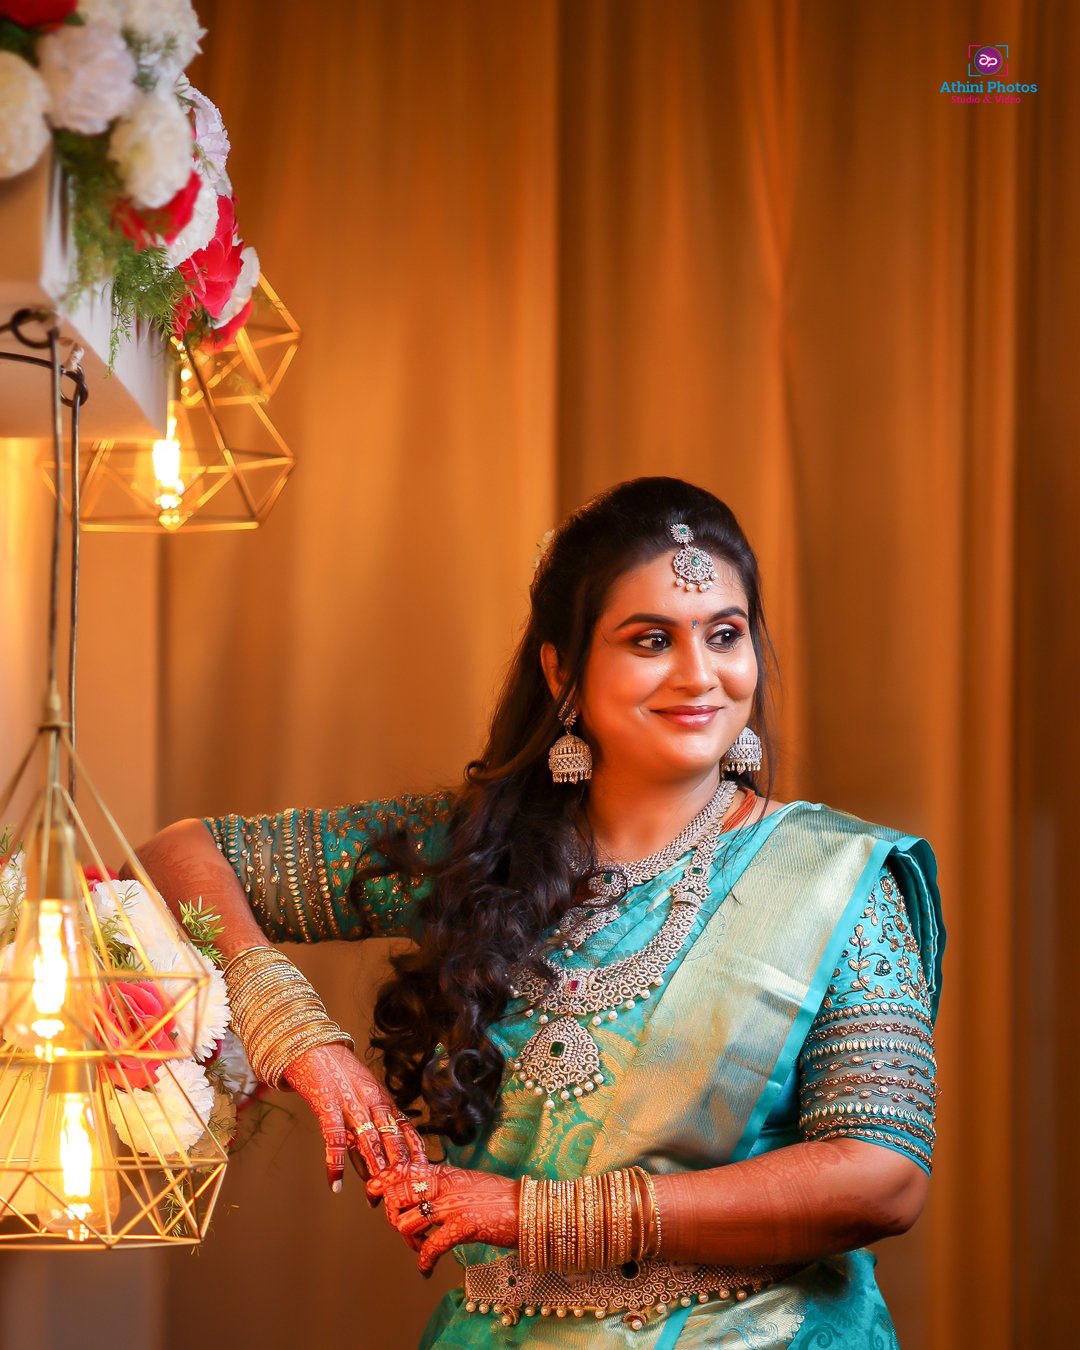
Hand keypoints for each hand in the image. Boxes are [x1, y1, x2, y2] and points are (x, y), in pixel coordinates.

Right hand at [281, 1043, 427, 1192]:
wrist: (315, 1048)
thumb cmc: (341, 1077)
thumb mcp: (363, 1099)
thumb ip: (369, 1131)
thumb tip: (373, 1170)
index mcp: (384, 1101)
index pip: (407, 1131)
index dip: (416, 1156)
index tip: (423, 1179)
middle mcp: (372, 1103)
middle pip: (391, 1140)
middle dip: (397, 1169)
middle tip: (401, 1196)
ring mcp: (351, 1104)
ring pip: (368, 1139)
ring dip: (373, 1169)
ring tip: (376, 1195)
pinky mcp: (328, 1105)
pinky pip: (334, 1137)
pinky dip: (335, 1162)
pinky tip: (336, 1183)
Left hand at [367, 1161, 518, 1274]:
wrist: (527, 1208)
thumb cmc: (498, 1197)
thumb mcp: (466, 1181)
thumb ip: (443, 1183)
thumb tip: (422, 1191)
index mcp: (444, 1173)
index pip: (401, 1169)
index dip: (380, 1181)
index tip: (371, 1194)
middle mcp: (444, 1185)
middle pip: (396, 1195)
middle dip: (391, 1216)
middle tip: (401, 1229)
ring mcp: (452, 1205)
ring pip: (406, 1223)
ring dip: (408, 1242)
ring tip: (419, 1248)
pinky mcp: (463, 1226)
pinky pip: (431, 1246)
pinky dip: (424, 1261)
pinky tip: (426, 1269)